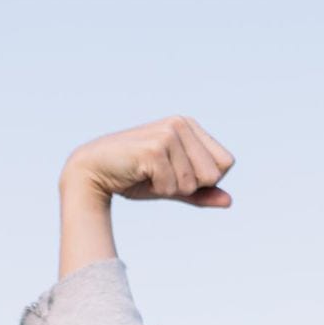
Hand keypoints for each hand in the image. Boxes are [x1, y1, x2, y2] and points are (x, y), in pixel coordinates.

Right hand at [59, 115, 234, 207]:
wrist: (94, 172)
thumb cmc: (136, 178)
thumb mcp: (175, 187)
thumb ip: (203, 193)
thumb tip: (229, 201)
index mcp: (190, 126)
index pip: (226, 163)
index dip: (205, 179)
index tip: (177, 172)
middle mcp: (181, 123)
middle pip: (214, 174)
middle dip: (190, 186)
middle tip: (161, 175)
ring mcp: (168, 133)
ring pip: (194, 183)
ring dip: (172, 188)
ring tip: (149, 174)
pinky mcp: (154, 148)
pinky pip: (174, 187)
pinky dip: (159, 190)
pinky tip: (140, 174)